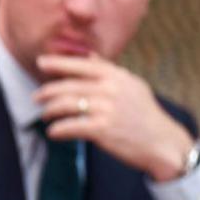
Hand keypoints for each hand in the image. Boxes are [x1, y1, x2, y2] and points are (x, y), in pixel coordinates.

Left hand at [34, 54, 192, 181]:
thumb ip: (109, 70)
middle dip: (47, 91)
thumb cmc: (146, 115)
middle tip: (36, 97)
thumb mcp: (133, 86)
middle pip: (69, 86)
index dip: (58, 63)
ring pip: (66, 105)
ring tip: (45, 115)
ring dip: (50, 111)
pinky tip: (53, 133)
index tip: (40, 62)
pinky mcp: (102, 130)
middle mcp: (110, 90)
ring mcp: (106, 109)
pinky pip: (71, 126)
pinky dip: (58, 130)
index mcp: (117, 77)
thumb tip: (89, 56)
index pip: (81, 65)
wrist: (163, 143)